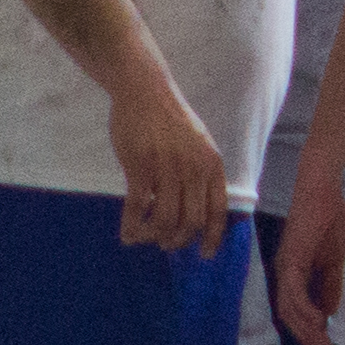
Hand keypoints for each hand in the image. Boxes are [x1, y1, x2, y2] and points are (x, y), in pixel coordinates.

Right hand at [107, 70, 230, 257]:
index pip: (218, 211)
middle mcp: (194, 169)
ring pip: (165, 220)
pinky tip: (126, 233)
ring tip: (142, 238)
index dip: (213, 237)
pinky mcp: (140, 167)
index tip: (205, 254)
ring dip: (153, 236)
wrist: (145, 90)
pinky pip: (138, 208)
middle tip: (164, 244)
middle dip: (178, 240)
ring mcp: (167, 169)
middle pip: (191, 222)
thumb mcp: (199, 144)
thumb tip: (195, 208)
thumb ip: (200, 173)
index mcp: (212, 165)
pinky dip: (132, 226)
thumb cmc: (169, 119)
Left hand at [273, 173, 344, 344]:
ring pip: (288, 307)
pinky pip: (293, 291)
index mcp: (295, 273)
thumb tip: (330, 311)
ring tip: (323, 342)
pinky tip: (319, 320)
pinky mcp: (291, 259)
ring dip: (305, 328)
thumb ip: (330, 285)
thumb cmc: (329, 220)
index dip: (309, 331)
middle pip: (289, 314)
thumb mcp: (334, 261)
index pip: (296, 310)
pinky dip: (305, 308)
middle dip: (307, 337)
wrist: (324, 193)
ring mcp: (286, 267)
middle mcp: (285, 273)